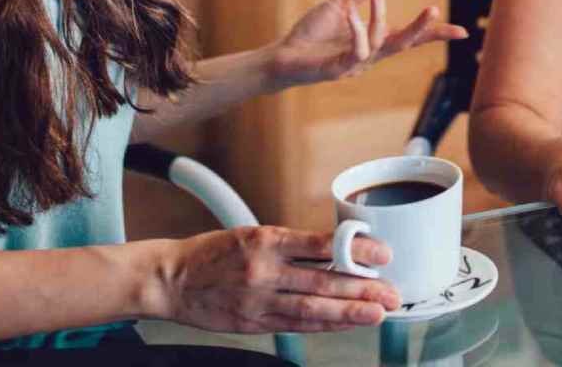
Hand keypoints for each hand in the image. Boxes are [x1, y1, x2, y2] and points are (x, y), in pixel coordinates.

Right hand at [159, 225, 400, 333]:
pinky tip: (345, 324)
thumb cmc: (213, 252)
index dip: (355, 251)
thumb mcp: (251, 234)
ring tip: (377, 313)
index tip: (382, 254)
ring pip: (312, 310)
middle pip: (323, 282)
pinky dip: (323, 326)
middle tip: (391, 294)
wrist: (170, 278)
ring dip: (349, 313)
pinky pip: (294, 326)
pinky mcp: (252, 324)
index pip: (320, 246)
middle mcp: (264, 271)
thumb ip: (290, 245)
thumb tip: (334, 253)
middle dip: (362, 289)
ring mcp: (258, 301)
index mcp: (266, 240)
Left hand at [267, 0, 467, 87]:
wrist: (283, 53)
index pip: (411, 37)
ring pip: (380, 41)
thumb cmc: (314, 31)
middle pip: (404, 43)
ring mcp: (356, 64)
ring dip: (380, 14)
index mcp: (375, 40)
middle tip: (434, 8)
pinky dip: (358, 30)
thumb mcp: (345, 1)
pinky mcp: (339, 69)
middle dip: (421, 28)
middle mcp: (371, 54)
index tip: (463, 32)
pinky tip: (352, 15)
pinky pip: (356, 49)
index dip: (435, 33)